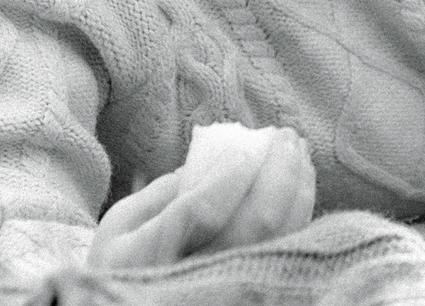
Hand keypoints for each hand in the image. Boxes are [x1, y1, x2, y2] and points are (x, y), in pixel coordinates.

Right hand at [88, 123, 316, 269]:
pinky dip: (300, 209)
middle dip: (279, 171)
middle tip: (285, 134)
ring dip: (298, 186)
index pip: (203, 212)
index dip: (233, 174)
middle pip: (256, 224)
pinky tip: (301, 180)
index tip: (254, 140)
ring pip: (280, 236)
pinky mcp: (252, 290)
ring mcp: (227, 288)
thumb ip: (167, 190)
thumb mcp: (123, 222)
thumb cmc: (123, 259)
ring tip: (297, 150)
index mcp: (147, 257)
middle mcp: (193, 278)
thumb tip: (219, 155)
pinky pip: (287, 248)